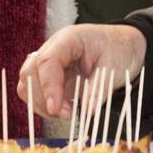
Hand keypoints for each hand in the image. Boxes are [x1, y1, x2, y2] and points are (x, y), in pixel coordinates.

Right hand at [17, 25, 146, 118]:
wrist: (124, 46)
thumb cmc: (119, 50)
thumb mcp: (115, 67)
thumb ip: (99, 88)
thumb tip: (88, 111)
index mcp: (69, 39)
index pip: (47, 61)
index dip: (48, 86)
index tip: (56, 108)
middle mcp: (53, 48)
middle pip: (30, 72)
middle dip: (43, 98)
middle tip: (67, 114)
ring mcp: (49, 62)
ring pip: (28, 83)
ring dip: (41, 104)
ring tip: (67, 113)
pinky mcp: (51, 76)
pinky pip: (36, 91)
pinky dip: (44, 105)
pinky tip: (63, 111)